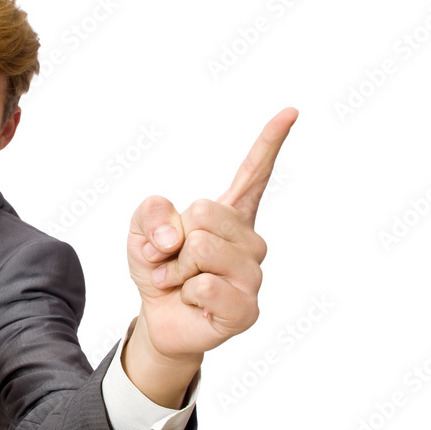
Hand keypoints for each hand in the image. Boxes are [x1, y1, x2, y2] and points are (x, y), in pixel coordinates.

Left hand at [124, 108, 297, 402]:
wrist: (159, 318)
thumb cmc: (158, 268)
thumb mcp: (140, 231)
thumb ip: (150, 213)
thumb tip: (176, 237)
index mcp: (230, 214)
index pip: (254, 173)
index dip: (270, 142)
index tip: (290, 112)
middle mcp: (250, 240)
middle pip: (205, 212)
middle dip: (173, 238)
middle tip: (171, 260)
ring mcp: (253, 274)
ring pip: (203, 249)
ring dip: (174, 267)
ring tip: (179, 281)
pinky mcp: (248, 308)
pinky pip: (207, 285)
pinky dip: (185, 292)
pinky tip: (194, 301)